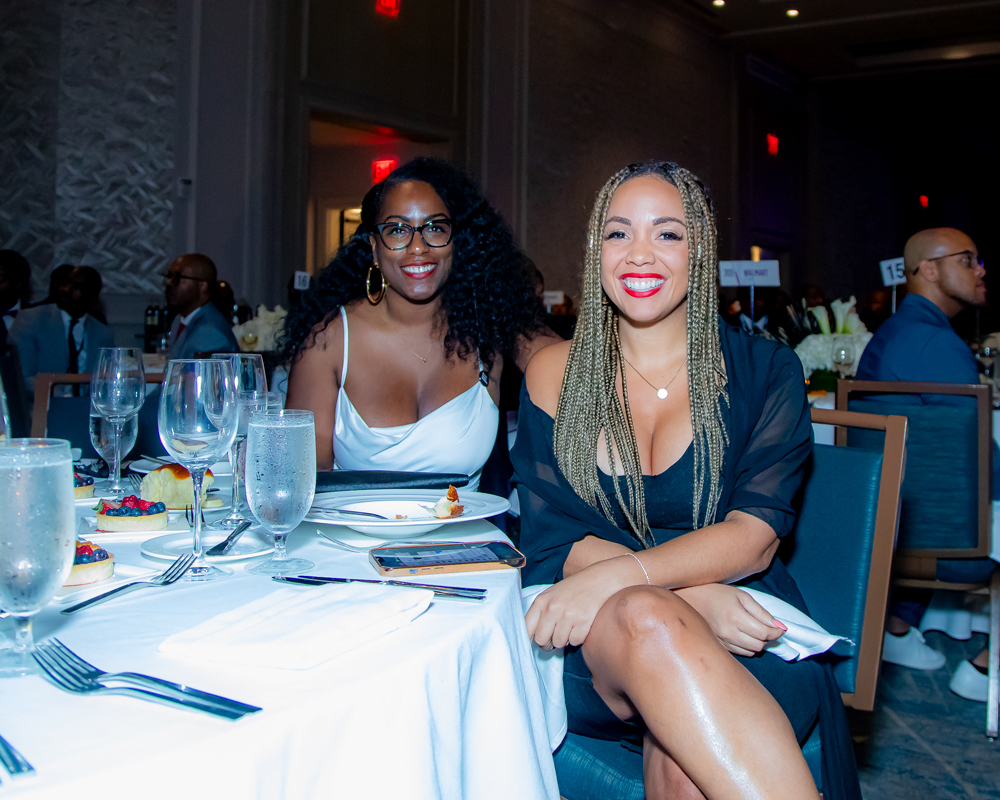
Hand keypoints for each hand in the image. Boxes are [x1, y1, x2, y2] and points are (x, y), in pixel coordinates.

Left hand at [525, 556, 639, 649]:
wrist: (600, 579)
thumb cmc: (574, 589)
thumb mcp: (552, 595)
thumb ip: (541, 613)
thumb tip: (532, 637)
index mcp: (542, 601)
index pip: (526, 628)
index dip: (528, 639)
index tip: (533, 644)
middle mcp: (553, 608)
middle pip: (541, 640)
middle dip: (548, 643)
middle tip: (555, 638)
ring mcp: (568, 615)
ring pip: (559, 643)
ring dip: (566, 639)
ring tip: (571, 626)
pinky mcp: (584, 621)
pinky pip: (575, 642)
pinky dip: (578, 638)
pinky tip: (581, 625)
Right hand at [675, 584, 785, 656]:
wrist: (688, 598)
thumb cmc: (715, 593)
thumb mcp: (741, 596)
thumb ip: (761, 612)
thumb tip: (779, 626)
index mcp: (736, 617)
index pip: (765, 633)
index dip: (777, 632)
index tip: (781, 628)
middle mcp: (729, 632)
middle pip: (759, 645)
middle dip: (767, 638)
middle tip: (767, 627)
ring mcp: (722, 641)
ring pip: (750, 651)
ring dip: (757, 643)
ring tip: (753, 630)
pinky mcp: (718, 645)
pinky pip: (739, 652)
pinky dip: (746, 646)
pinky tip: (742, 634)